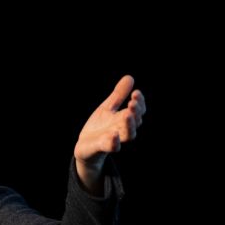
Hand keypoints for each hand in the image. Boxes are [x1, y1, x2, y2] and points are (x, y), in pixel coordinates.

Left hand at [73, 75, 145, 192]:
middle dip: (135, 112)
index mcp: (125, 119)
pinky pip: (111, 146)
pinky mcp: (102, 147)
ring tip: (126, 114)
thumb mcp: (108, 108)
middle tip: (132, 103)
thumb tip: (130, 77)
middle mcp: (122, 129)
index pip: (138, 110)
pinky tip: (113, 134)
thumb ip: (118, 95)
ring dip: (128, 125)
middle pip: (135, 122)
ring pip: (128, 135)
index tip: (136, 93)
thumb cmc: (100, 126)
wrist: (85, 145)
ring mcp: (114, 139)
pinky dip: (113, 141)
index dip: (139, 102)